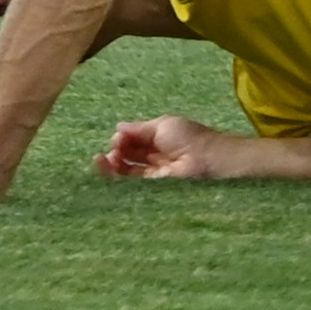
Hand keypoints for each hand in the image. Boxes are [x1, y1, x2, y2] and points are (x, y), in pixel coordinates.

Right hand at [97, 114, 243, 181]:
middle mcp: (154, 152)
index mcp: (157, 135)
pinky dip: (118, 173)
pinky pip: (133, 179)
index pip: (133, 137)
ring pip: (128, 167)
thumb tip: (118, 127)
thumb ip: (139, 129)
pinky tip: (109, 165)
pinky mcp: (154, 184)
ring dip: (113, 162)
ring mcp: (154, 169)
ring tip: (103, 158)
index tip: (119, 137)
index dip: (123, 137)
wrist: (207, 159)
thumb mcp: (162, 125)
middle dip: (116, 149)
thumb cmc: (188, 137)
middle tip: (112, 148)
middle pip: (128, 152)